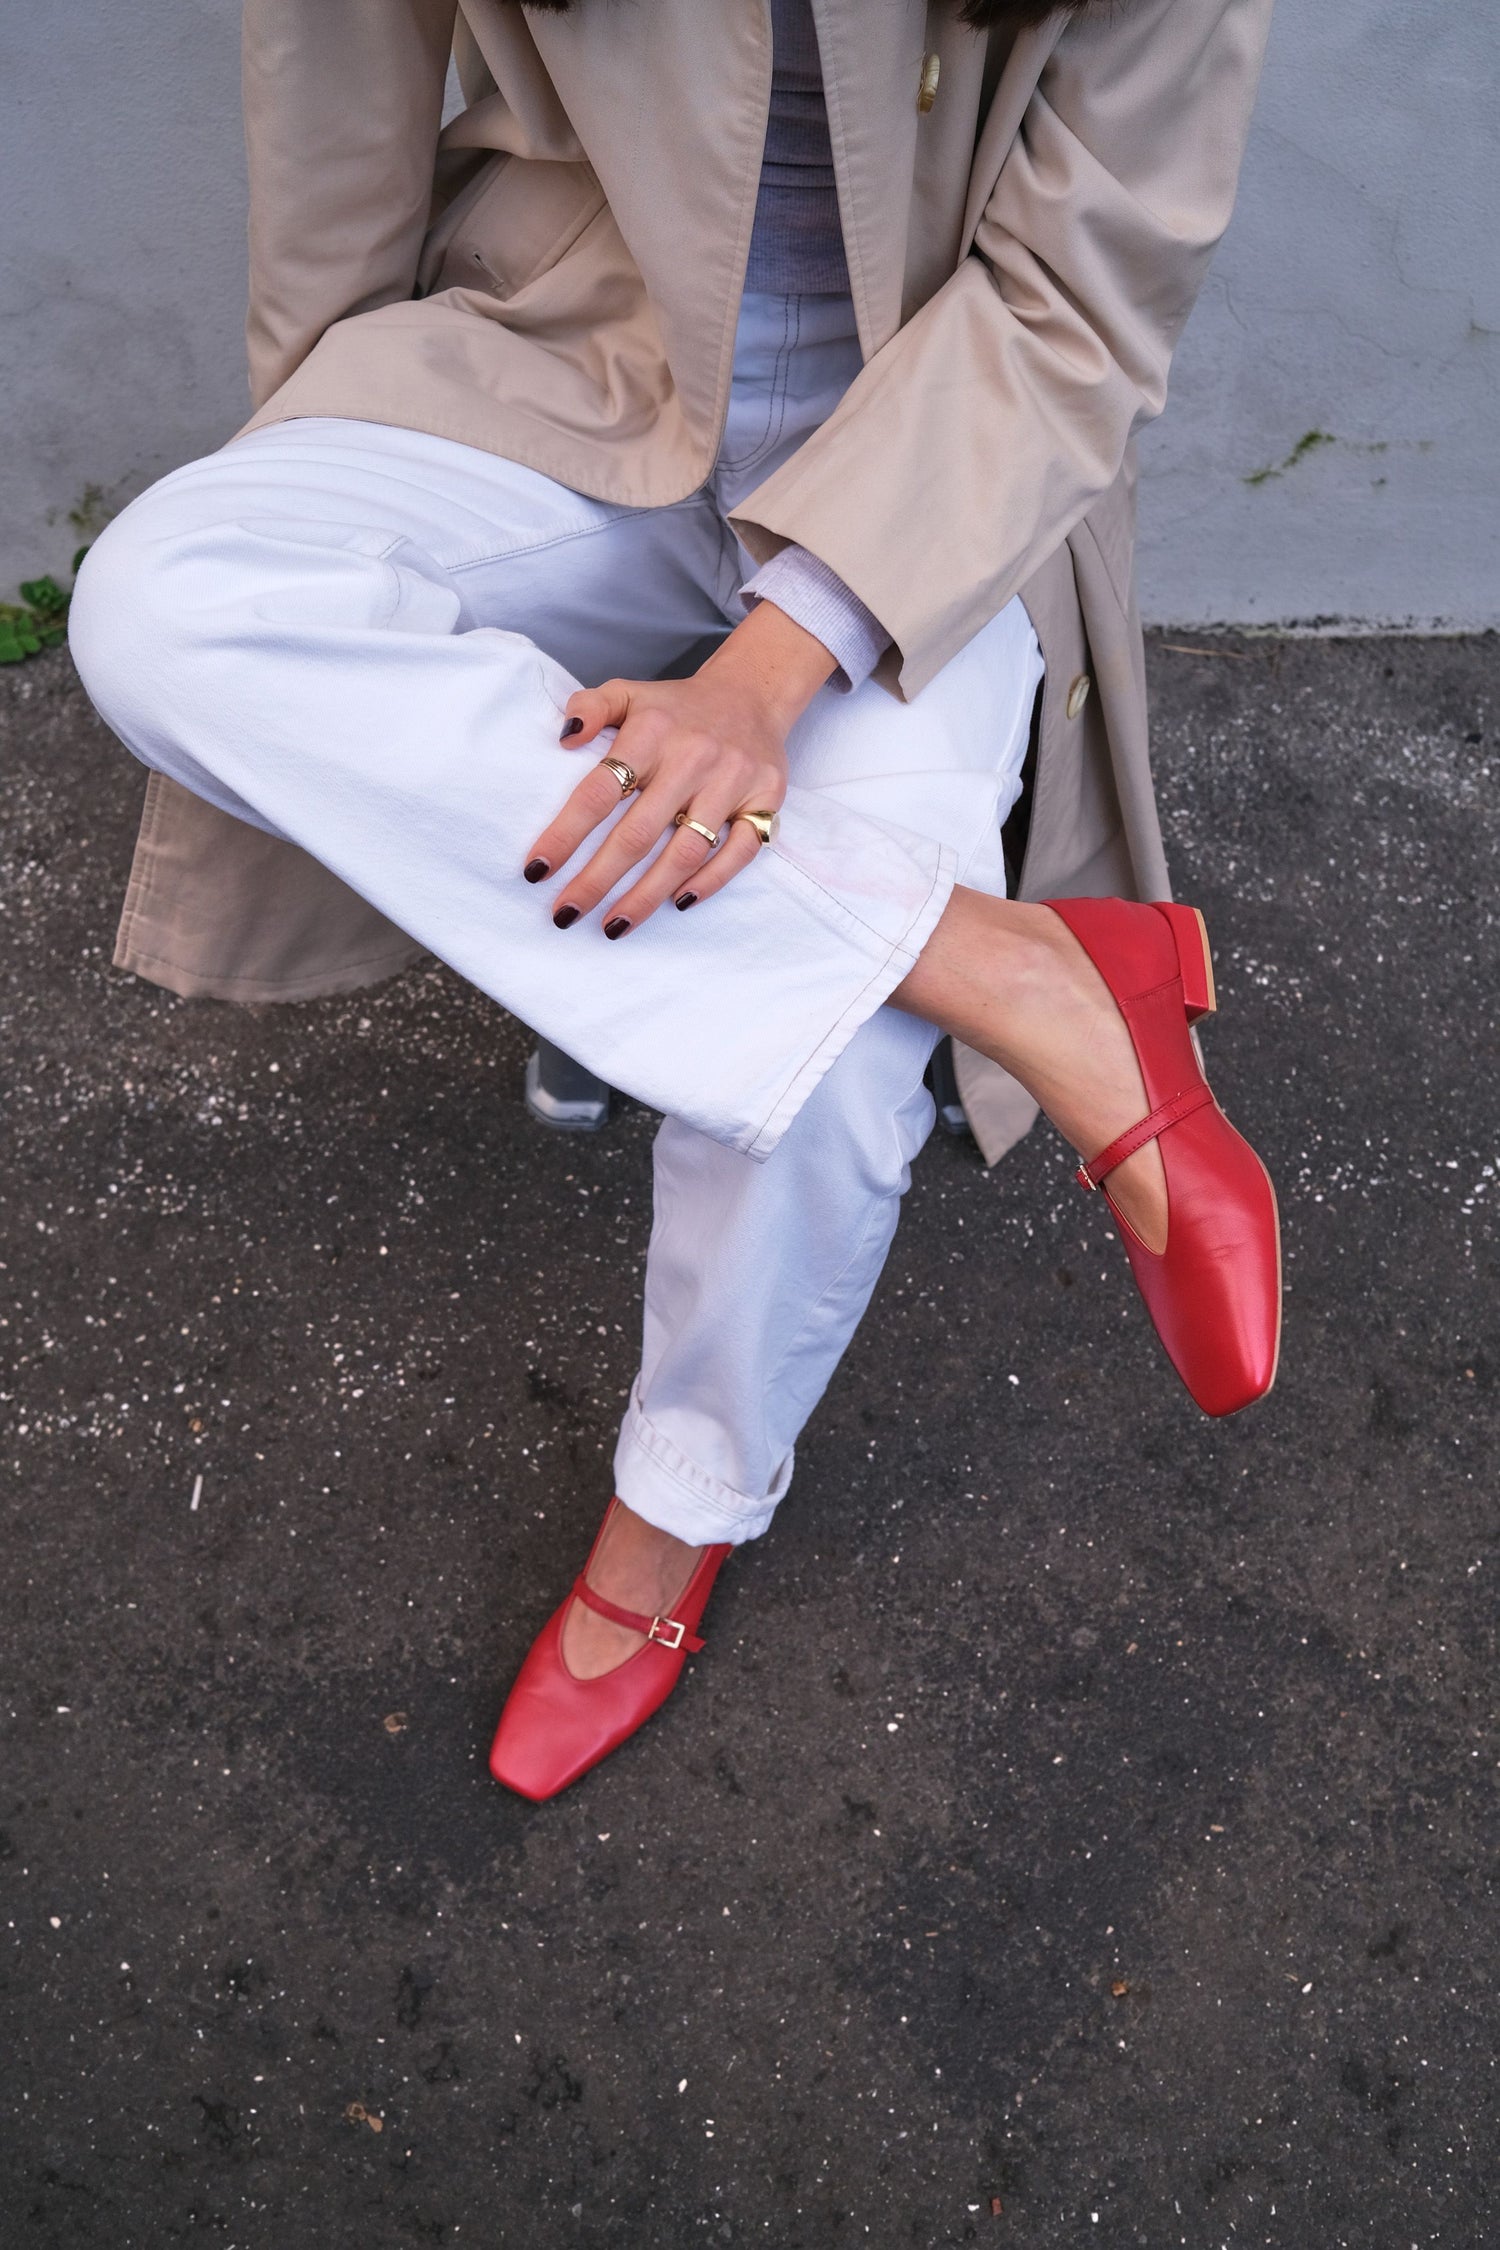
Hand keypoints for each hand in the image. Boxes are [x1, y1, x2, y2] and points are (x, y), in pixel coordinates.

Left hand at [522, 600, 836, 935]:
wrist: (752, 693)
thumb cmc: (676, 708)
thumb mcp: (628, 693)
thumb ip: (590, 707)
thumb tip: (564, 737)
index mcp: (652, 730)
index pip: (599, 792)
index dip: (565, 835)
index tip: (537, 871)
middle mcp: (693, 756)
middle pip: (638, 833)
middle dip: (597, 880)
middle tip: (566, 914)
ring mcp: (732, 781)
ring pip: (686, 852)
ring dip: (646, 895)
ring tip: (613, 926)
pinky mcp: (765, 799)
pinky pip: (739, 851)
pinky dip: (709, 881)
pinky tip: (677, 903)